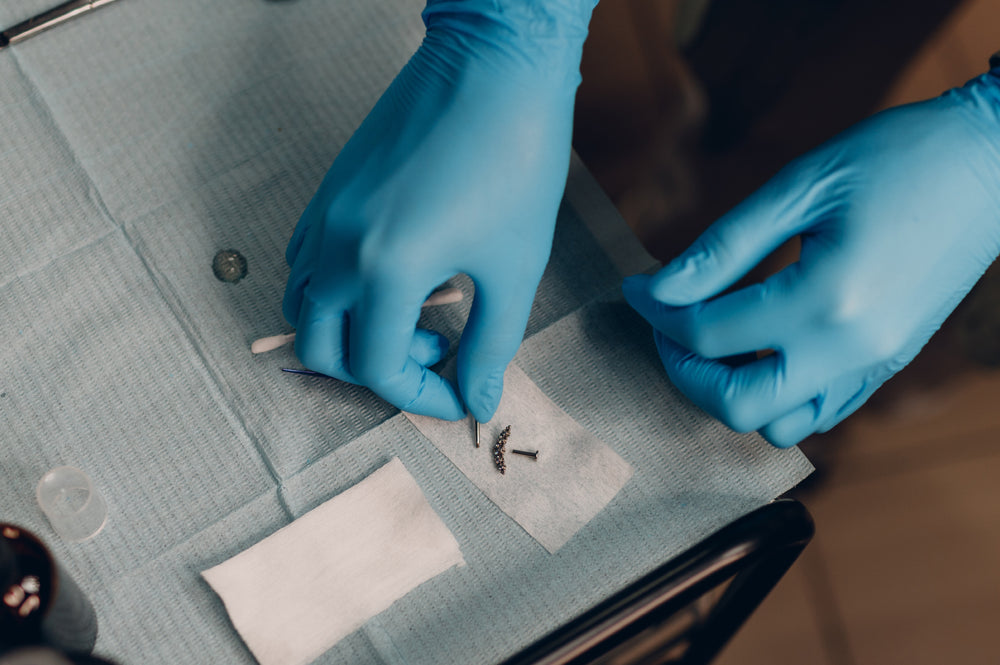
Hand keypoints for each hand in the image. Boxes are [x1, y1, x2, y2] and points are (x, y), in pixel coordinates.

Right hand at [283, 3, 591, 420]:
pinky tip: (391, 276)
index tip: (461, 395)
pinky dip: (335, 290)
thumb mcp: (515, 265)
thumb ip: (493, 344)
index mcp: (385, 269)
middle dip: (381, 370)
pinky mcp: (329, 190)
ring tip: (416, 314)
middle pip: (324, 349)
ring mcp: (325, 215)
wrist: (495, 66)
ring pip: (304, 305)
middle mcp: (337, 246)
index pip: (378, 367)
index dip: (422, 396)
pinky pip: (304, 261)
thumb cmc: (516, 161)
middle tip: (439, 353)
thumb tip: (480, 400)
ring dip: (351, 332)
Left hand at [624, 72, 999, 446]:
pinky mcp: (886, 368)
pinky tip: (759, 352)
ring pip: (777, 426)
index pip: (708, 334)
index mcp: (825, 300)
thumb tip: (658, 287)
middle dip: (683, 370)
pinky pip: (818, 416)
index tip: (636, 287)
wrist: (992, 163)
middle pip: (735, 405)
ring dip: (729, 392)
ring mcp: (875, 367)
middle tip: (667, 325)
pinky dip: (775, 399)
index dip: (656, 311)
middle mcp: (852, 351)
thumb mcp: (799, 186)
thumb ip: (722, 246)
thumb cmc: (898, 157)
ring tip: (713, 341)